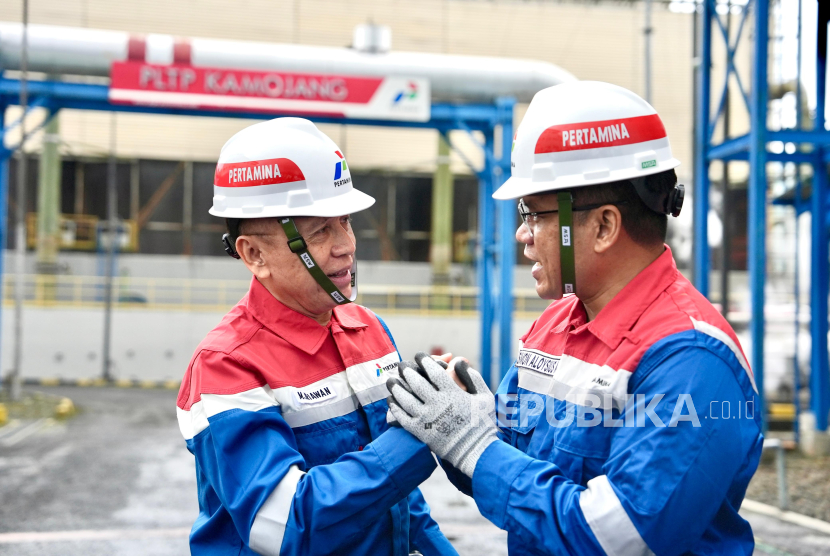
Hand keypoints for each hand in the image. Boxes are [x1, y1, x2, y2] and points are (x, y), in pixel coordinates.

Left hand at [385, 352, 497, 477]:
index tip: (419, 356)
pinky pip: (402, 416)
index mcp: (453, 393)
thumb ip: (472, 376)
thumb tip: (458, 361)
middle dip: (407, 370)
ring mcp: (427, 418)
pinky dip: (395, 406)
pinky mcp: (420, 432)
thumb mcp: (484, 396)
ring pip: (405, 398)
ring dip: (396, 387)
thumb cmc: (482, 423)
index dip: (424, 360)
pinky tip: (391, 400)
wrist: (476, 452)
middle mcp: (437, 404)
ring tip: (391, 380)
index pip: (434, 371)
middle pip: (416, 382)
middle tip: (402, 365)